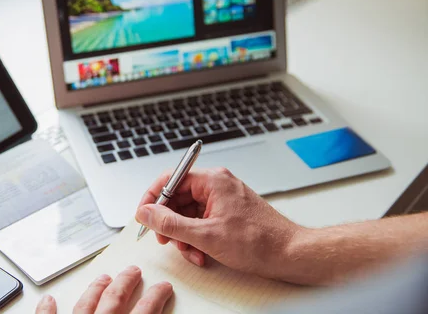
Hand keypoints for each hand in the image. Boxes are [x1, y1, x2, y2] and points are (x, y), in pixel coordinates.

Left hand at [35, 266, 172, 313]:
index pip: (145, 311)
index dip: (156, 297)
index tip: (163, 287)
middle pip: (115, 299)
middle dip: (126, 282)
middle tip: (133, 271)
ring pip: (86, 305)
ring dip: (96, 289)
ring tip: (104, 278)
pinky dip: (47, 310)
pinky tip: (48, 300)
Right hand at [135, 167, 303, 280]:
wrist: (289, 254)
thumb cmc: (258, 241)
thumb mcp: (206, 235)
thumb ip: (170, 223)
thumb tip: (146, 213)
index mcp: (212, 180)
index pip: (171, 179)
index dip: (153, 197)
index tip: (144, 214)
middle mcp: (217, 185)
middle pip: (178, 198)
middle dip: (170, 222)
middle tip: (166, 239)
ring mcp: (223, 199)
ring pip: (188, 213)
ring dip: (184, 235)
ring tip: (191, 252)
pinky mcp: (228, 213)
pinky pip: (202, 221)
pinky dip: (197, 238)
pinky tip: (202, 254)